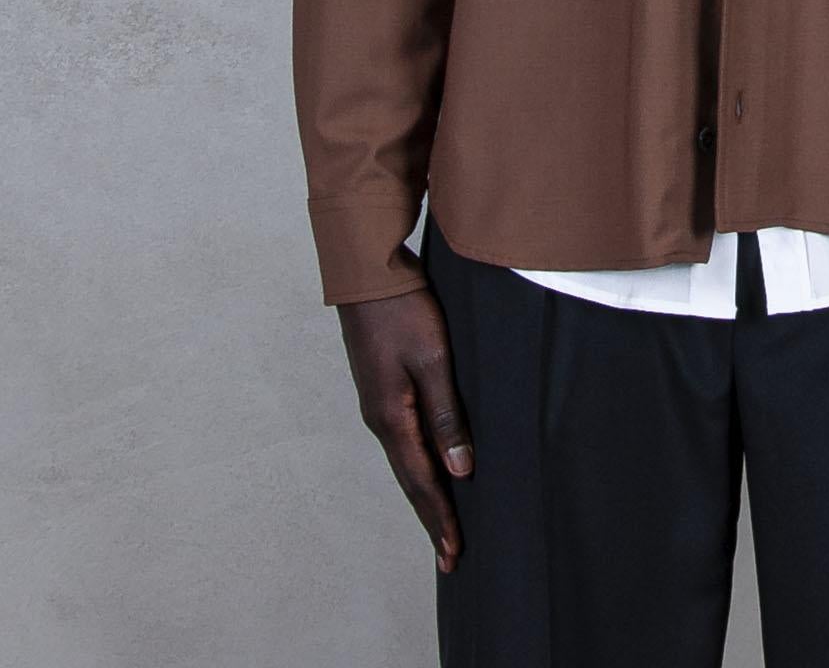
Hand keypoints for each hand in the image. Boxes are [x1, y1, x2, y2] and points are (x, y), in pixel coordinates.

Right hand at [338, 262, 474, 573]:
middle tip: (450, 555)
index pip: (420, 481)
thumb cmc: (403, 311)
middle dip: (432, 517)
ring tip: (443, 523)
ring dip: (426, 493)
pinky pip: (405, 438)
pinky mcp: (384, 388)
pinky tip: (431, 466)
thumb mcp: (432, 360)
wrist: (369, 273)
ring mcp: (380, 404)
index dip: (439, 518)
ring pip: (408, 460)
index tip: (454, 553)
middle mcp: (382, 418)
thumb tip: (459, 469)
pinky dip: (420, 463)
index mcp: (392, 417)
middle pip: (411, 478)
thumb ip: (446, 414)